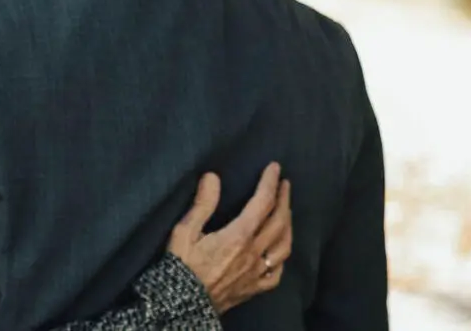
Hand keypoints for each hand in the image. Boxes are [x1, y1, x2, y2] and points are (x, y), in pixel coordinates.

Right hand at [167, 162, 291, 313]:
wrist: (182, 303)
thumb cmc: (181, 265)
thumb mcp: (184, 231)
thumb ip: (202, 204)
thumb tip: (213, 177)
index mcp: (238, 236)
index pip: (262, 203)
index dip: (269, 183)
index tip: (274, 167)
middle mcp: (253, 253)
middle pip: (278, 222)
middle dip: (283, 199)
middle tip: (284, 184)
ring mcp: (256, 272)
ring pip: (284, 246)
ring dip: (288, 225)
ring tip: (286, 212)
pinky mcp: (254, 288)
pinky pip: (277, 273)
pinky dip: (282, 257)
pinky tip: (279, 251)